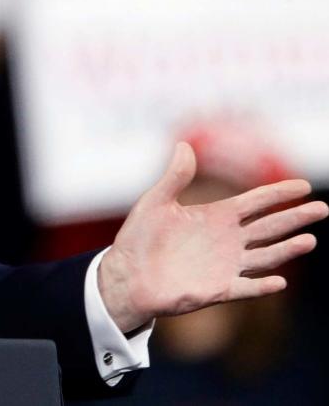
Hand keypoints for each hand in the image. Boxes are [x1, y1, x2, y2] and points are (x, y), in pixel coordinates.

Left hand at [99, 142, 327, 332]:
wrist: (127, 274)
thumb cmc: (140, 238)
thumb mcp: (156, 202)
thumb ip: (175, 177)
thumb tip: (184, 144)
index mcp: (216, 217)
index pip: (254, 203)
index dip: (278, 193)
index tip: (303, 185)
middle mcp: (227, 240)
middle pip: (269, 227)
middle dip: (295, 217)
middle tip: (323, 208)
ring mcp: (226, 265)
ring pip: (265, 256)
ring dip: (287, 250)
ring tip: (310, 240)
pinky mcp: (218, 290)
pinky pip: (246, 288)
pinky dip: (262, 286)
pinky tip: (280, 281)